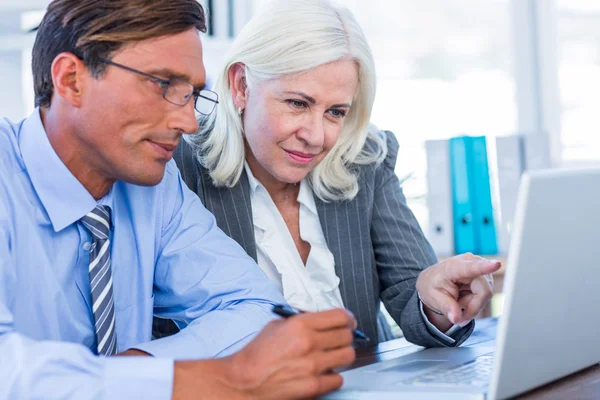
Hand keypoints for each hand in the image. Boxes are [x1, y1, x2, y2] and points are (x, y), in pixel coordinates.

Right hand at [172, 308, 355, 399]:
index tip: (349, 322)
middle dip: (346, 336)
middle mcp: (309, 343)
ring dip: (343, 356)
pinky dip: (333, 376)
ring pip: (348, 356)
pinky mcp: (314, 386)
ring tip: (333, 356)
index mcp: (300, 324)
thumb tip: (322, 322)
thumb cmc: (257, 354)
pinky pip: (338, 379)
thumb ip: (302, 321)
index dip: (348, 318)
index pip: (340, 316)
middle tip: (341, 339)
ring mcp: (313, 365)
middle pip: (347, 336)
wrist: (244, 380)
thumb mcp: (277, 325)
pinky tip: (324, 373)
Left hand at [415, 253, 500, 330]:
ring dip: (472, 305)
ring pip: (486, 295)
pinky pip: (486, 295)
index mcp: (453, 267)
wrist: (433, 281)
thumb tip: (456, 318)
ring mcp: (480, 268)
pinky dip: (475, 302)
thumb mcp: (433, 298)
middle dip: (472, 307)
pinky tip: (464, 299)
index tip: (497, 264)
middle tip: (458, 316)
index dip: (485, 267)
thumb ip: (446, 307)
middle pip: (484, 292)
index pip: (471, 268)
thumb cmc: (432, 286)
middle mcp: (470, 263)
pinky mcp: (485, 275)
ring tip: (458, 301)